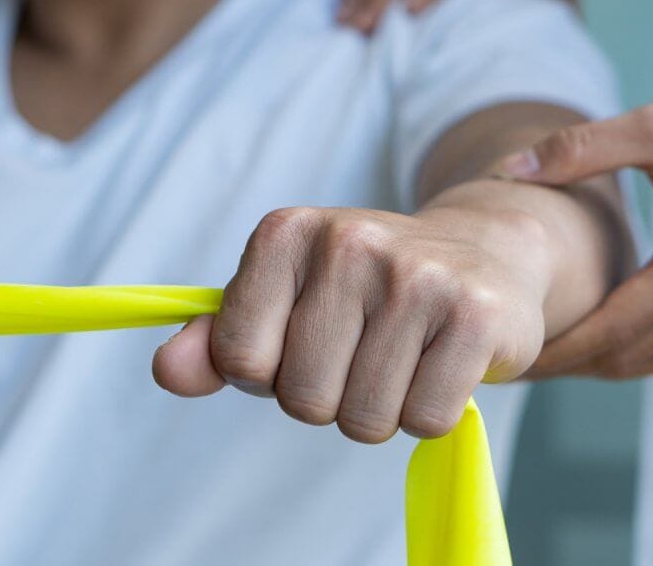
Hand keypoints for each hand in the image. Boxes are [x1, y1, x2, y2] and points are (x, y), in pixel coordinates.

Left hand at [153, 204, 553, 442]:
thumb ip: (218, 340)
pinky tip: (439, 363)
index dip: (268, 374)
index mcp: (286, 232)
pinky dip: (430, 413)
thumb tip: (167, 371)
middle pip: (304, 399)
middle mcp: (349, 241)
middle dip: (329, 398)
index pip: (239, 359)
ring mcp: (417, 276)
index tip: (301, 342)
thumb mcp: (283, 298)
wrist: (485, 253)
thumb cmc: (364, 290)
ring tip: (401, 358)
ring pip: (365, 419)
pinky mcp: (475, 314)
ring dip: (380, 410)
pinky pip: (426, 420)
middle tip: (362, 353)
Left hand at [505, 52, 652, 378]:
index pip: (619, 327)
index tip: (514, 359)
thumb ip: (580, 149)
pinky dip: (634, 349)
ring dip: (602, 364)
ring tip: (546, 357)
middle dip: (573, 365)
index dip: (562, 349)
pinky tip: (594, 337)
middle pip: (636, 355)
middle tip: (515, 364)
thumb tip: (507, 168)